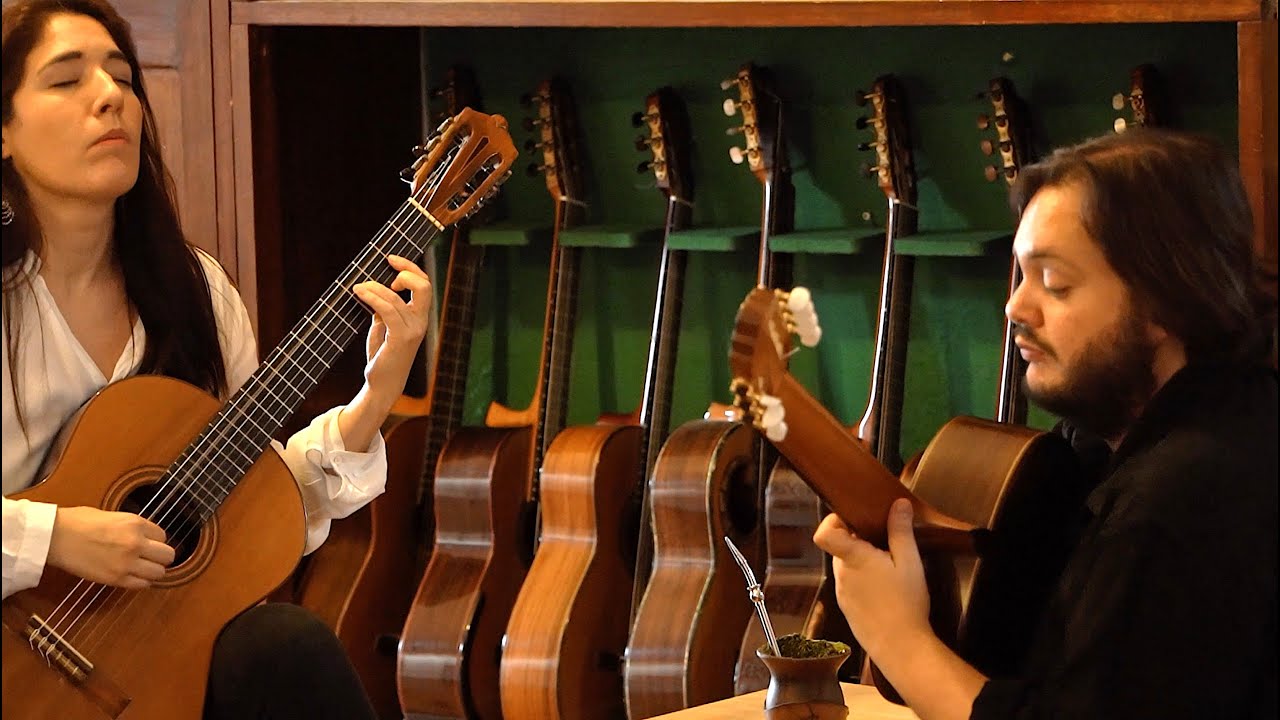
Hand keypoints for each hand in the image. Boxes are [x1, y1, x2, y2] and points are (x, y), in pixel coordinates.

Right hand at [46, 506, 175, 589]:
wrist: (55, 537)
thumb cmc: (77, 522)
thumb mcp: (112, 515)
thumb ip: (132, 527)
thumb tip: (144, 536)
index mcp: (135, 523)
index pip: (163, 536)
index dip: (155, 541)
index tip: (147, 544)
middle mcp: (136, 543)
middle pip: (168, 555)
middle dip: (161, 557)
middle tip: (150, 558)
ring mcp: (127, 562)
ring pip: (159, 573)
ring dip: (153, 571)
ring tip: (141, 569)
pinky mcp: (116, 579)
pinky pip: (142, 585)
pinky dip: (140, 582)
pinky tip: (131, 576)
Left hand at [337, 254, 432, 450]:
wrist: (381, 385)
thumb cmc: (382, 357)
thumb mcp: (383, 327)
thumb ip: (384, 309)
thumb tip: (375, 288)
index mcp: (420, 317)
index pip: (424, 285)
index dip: (410, 267)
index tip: (391, 260)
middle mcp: (420, 322)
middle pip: (423, 286)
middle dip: (406, 269)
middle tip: (386, 265)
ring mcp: (412, 331)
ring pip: (396, 297)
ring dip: (374, 286)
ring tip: (358, 287)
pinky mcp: (400, 339)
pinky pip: (387, 310)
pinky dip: (373, 297)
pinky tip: (360, 293)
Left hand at [812, 498, 930, 657]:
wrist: (900, 648)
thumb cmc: (906, 605)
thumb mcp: (910, 562)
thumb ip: (901, 530)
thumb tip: (898, 504)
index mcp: (853, 558)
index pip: (824, 532)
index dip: (834, 520)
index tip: (855, 518)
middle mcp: (841, 574)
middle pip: (840, 546)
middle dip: (859, 539)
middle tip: (885, 542)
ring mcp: (842, 592)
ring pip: (846, 565)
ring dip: (863, 561)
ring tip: (889, 567)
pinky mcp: (847, 606)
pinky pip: (851, 584)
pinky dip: (864, 580)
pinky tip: (885, 588)